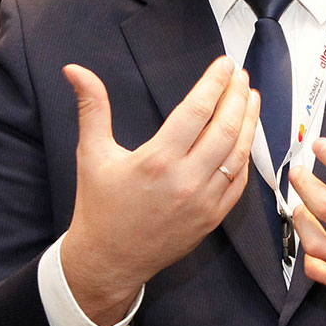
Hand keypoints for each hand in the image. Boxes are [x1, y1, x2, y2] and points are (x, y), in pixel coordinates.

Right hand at [59, 57, 258, 324]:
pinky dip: (245, 157)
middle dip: (237, 98)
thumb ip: (91, 108)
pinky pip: (239, 182)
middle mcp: (185, 180)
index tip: (225, 65)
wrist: (108, 260)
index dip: (214, 84)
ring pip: (238, 154)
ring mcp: (203, 201)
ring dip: (248, 123)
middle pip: (224, 129)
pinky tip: (246, 138)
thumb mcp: (92, 153)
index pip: (196, 111)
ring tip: (251, 98)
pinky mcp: (213, 217)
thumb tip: (75, 70)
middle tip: (242, 76)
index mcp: (157, 160)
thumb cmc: (98, 206)